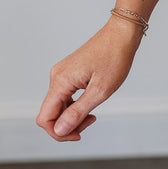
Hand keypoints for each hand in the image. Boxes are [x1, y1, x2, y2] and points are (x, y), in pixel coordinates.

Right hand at [36, 17, 143, 141]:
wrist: (122, 33)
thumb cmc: (115, 57)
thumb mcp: (100, 90)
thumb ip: (78, 112)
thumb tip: (60, 130)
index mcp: (61, 81)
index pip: (45, 119)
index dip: (59, 133)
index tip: (79, 134)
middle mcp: (56, 76)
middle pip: (50, 113)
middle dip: (68, 125)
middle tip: (91, 121)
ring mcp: (62, 73)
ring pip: (58, 105)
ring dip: (72, 115)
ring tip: (93, 113)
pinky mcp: (69, 72)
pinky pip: (65, 95)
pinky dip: (75, 105)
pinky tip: (90, 102)